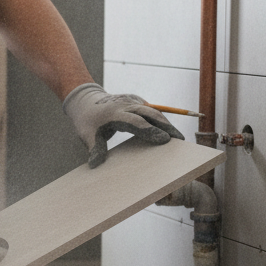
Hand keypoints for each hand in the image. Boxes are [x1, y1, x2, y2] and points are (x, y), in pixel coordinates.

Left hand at [63, 83, 183, 168]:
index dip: (151, 131)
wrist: (86, 101)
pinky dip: (160, 120)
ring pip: (154, 111)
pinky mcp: (137, 101)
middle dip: (167, 126)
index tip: (164, 140)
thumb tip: (95, 165)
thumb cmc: (87, 121)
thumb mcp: (87, 135)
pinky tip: (169, 132)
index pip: (137, 122)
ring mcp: (132, 101)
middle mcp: (126, 105)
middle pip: (151, 114)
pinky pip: (151, 111)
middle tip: (180, 140)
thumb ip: (94, 149)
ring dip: (166, 123)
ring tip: (179, 138)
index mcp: (115, 113)